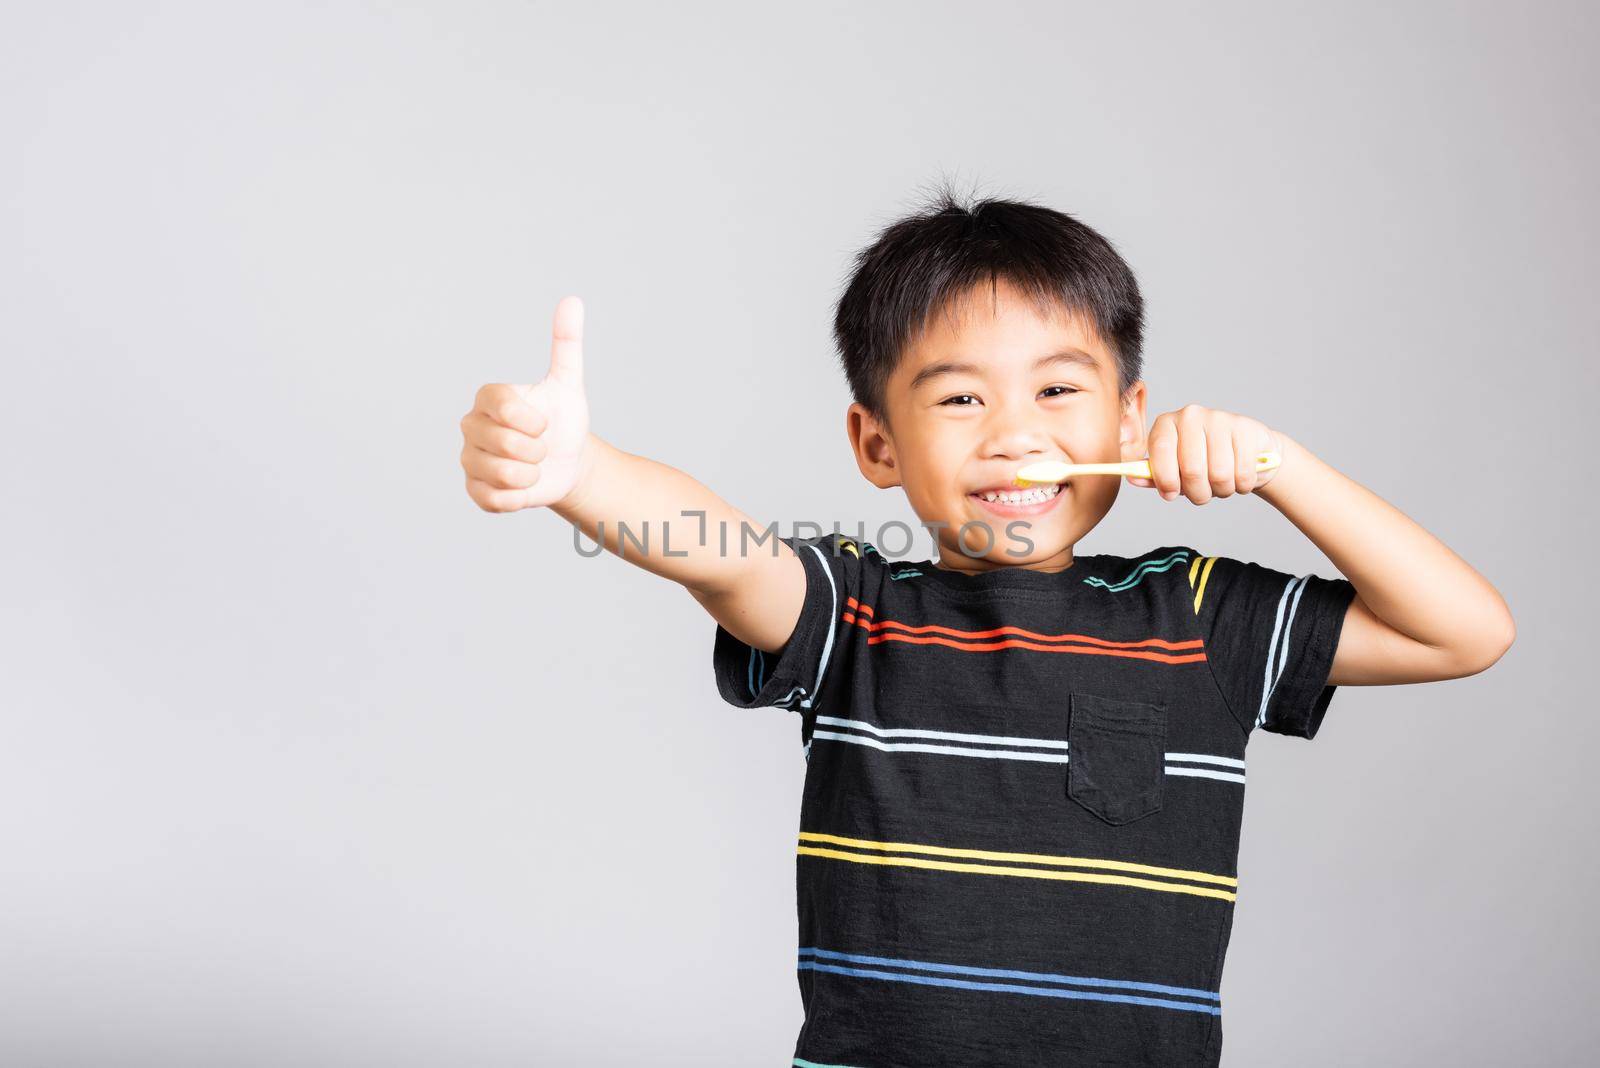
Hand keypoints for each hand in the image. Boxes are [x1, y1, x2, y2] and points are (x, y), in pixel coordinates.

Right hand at [461, 295, 592, 512]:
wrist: (568, 463)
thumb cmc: (564, 421)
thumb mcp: (568, 383)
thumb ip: (565, 344)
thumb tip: (572, 300)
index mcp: (489, 397)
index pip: (502, 405)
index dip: (531, 420)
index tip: (544, 423)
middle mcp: (470, 425)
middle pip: (504, 443)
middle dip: (537, 450)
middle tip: (542, 447)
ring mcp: (468, 459)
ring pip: (502, 474)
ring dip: (530, 475)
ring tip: (533, 466)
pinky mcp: (473, 490)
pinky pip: (495, 500)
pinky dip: (518, 498)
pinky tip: (523, 487)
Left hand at [1126, 404, 1284, 503]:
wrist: (1246, 452)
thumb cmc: (1204, 462)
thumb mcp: (1174, 468)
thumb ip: (1153, 474)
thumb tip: (1132, 477)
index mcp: (1167, 423)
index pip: (1160, 449)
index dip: (1165, 478)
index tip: (1170, 494)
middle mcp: (1191, 416)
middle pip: (1192, 469)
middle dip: (1197, 493)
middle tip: (1201, 494)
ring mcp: (1220, 419)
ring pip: (1219, 475)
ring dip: (1221, 490)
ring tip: (1221, 483)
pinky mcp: (1246, 429)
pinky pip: (1242, 474)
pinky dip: (1242, 485)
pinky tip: (1239, 476)